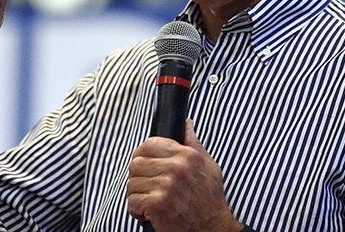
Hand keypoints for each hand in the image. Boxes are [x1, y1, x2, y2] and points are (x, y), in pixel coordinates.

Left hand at [127, 120, 241, 231]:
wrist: (213, 229)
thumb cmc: (210, 200)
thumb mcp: (208, 166)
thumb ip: (193, 143)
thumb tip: (186, 124)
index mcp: (186, 155)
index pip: (149, 144)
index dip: (142, 155)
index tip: (145, 166)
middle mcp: (176, 167)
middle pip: (136, 163)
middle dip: (138, 178)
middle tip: (148, 187)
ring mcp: (166, 186)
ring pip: (132, 183)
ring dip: (137, 195)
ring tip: (149, 201)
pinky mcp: (158, 204)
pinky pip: (133, 202)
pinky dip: (137, 210)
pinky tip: (148, 213)